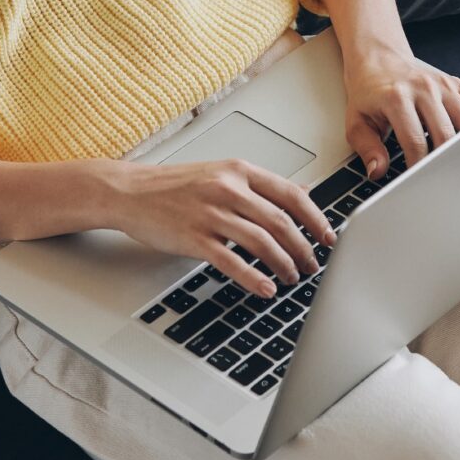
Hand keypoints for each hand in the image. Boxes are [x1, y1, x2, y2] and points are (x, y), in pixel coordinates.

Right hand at [108, 158, 335, 298]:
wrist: (130, 191)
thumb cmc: (175, 185)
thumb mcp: (223, 173)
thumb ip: (262, 185)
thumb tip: (303, 190)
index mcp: (239, 171)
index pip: (291, 194)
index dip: (316, 219)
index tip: (328, 238)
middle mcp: (228, 189)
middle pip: (280, 221)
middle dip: (303, 248)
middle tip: (313, 265)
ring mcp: (210, 213)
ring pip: (261, 242)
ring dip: (283, 264)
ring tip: (292, 278)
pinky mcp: (193, 237)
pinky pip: (231, 260)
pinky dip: (253, 277)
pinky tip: (265, 288)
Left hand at [342, 45, 459, 176]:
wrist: (379, 60)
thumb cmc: (368, 93)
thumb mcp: (356, 121)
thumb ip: (366, 148)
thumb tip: (377, 170)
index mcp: (397, 98)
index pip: (415, 142)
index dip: (419, 168)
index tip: (419, 183)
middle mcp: (424, 89)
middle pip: (446, 134)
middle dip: (446, 162)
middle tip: (446, 180)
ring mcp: (444, 85)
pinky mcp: (457, 84)